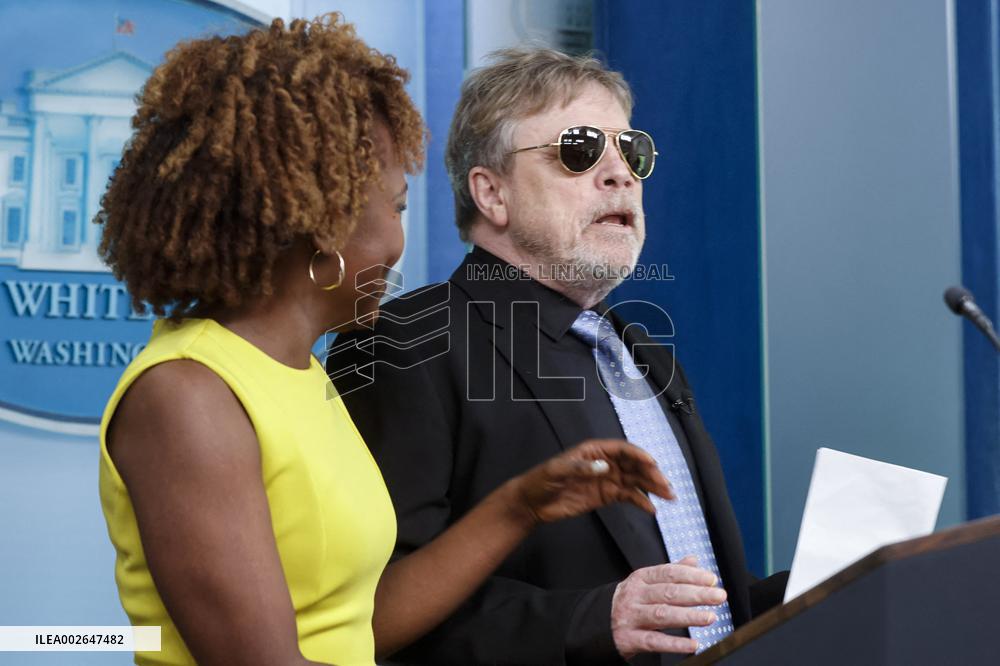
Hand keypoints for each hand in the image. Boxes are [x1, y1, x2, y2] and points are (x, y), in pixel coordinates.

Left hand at [509, 439, 673, 524]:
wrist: (532, 503)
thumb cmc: (541, 481)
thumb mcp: (557, 471)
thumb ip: (580, 468)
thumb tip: (604, 467)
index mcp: (593, 451)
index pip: (622, 450)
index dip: (638, 455)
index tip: (652, 463)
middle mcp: (604, 463)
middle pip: (633, 465)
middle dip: (651, 474)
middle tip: (666, 486)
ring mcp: (606, 480)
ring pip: (635, 481)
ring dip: (652, 487)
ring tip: (669, 496)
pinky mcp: (605, 496)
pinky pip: (627, 497)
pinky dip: (641, 502)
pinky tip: (651, 508)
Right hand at [611, 556, 727, 657]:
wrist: (596, 624)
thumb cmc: (629, 602)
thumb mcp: (645, 583)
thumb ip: (670, 573)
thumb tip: (694, 560)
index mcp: (640, 579)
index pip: (668, 573)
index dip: (691, 575)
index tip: (712, 579)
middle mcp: (634, 596)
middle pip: (668, 593)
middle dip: (697, 594)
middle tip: (719, 596)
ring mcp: (630, 617)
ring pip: (662, 615)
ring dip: (688, 616)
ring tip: (710, 617)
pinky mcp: (628, 638)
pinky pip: (654, 642)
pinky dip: (674, 644)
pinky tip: (693, 644)